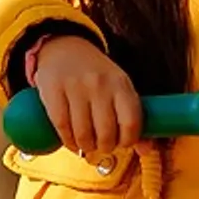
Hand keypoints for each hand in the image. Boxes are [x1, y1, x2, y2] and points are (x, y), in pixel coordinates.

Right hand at [27, 33, 141, 158]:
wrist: (64, 47)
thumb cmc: (96, 74)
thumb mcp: (119, 88)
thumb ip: (132, 118)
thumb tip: (146, 151)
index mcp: (121, 84)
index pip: (131, 122)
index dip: (128, 141)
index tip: (122, 143)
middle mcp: (99, 84)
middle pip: (106, 132)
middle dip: (105, 147)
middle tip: (102, 146)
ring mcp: (75, 86)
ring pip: (83, 133)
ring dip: (86, 147)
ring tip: (87, 145)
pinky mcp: (53, 89)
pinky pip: (62, 126)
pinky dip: (67, 141)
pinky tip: (71, 141)